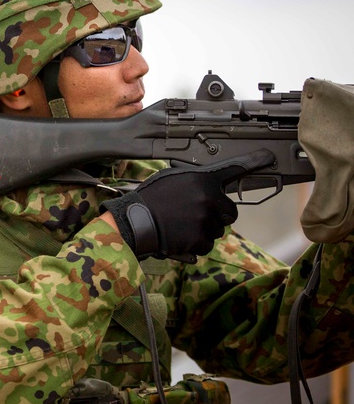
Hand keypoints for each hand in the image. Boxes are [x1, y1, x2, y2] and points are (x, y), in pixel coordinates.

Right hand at [102, 150, 274, 259]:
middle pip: (230, 212)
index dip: (254, 163)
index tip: (268, 158)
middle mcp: (210, 199)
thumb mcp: (171, 179)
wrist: (134, 221)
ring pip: (217, 231)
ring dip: (203, 231)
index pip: (234, 170)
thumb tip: (208, 188)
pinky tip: (178, 237)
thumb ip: (195, 182)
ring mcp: (206, 222)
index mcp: (203, 180)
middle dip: (217, 215)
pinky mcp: (200, 241)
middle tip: (194, 215)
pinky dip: (194, 245)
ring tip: (179, 226)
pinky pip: (205, 245)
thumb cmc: (149, 198)